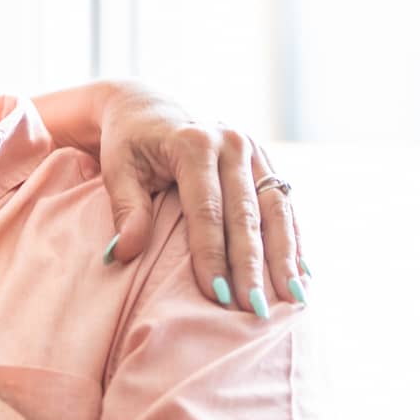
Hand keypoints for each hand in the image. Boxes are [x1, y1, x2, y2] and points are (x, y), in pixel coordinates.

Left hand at [96, 85, 306, 313]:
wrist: (149, 111)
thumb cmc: (129, 145)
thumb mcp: (118, 170)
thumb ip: (126, 210)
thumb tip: (121, 253)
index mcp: (193, 143)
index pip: (206, 209)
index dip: (212, 253)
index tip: (217, 295)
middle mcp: (231, 143)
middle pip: (246, 214)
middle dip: (252, 265)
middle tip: (256, 309)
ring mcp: (254, 151)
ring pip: (275, 211)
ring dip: (284, 257)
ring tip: (292, 299)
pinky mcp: (265, 162)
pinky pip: (284, 206)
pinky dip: (293, 240)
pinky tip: (301, 274)